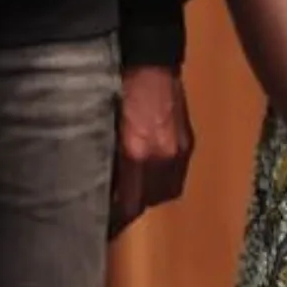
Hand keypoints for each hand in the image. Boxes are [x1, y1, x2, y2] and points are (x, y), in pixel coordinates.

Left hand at [110, 65, 193, 236]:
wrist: (150, 60)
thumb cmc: (118, 88)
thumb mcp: (102, 127)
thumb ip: (104, 160)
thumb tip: (97, 187)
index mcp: (136, 154)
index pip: (128, 207)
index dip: (114, 221)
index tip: (99, 227)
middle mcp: (161, 157)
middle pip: (146, 203)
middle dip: (129, 209)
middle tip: (110, 209)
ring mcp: (179, 150)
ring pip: (164, 193)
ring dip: (147, 196)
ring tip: (130, 192)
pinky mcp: (189, 142)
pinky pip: (177, 175)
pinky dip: (162, 180)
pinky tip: (148, 173)